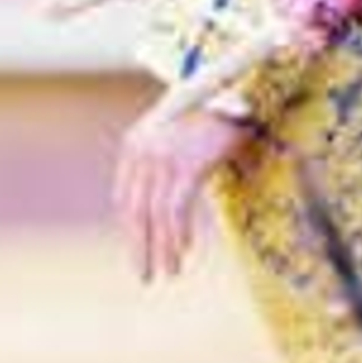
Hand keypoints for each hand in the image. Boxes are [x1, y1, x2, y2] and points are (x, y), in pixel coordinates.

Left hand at [114, 98, 254, 281]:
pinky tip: (185, 251)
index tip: (140, 250)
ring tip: (168, 272)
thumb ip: (165, 161)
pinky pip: (177, 209)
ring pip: (155, 215)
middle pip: (135, 211)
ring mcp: (163, 157)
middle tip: (145, 276)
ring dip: (162, 248)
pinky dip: (179, 233)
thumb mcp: (179, 134)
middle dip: (140, 247)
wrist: (237, 86)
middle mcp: (142, 150)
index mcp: (134, 143)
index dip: (131, 228)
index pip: (124, 197)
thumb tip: (166, 202)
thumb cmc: (214, 112)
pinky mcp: (186, 164)